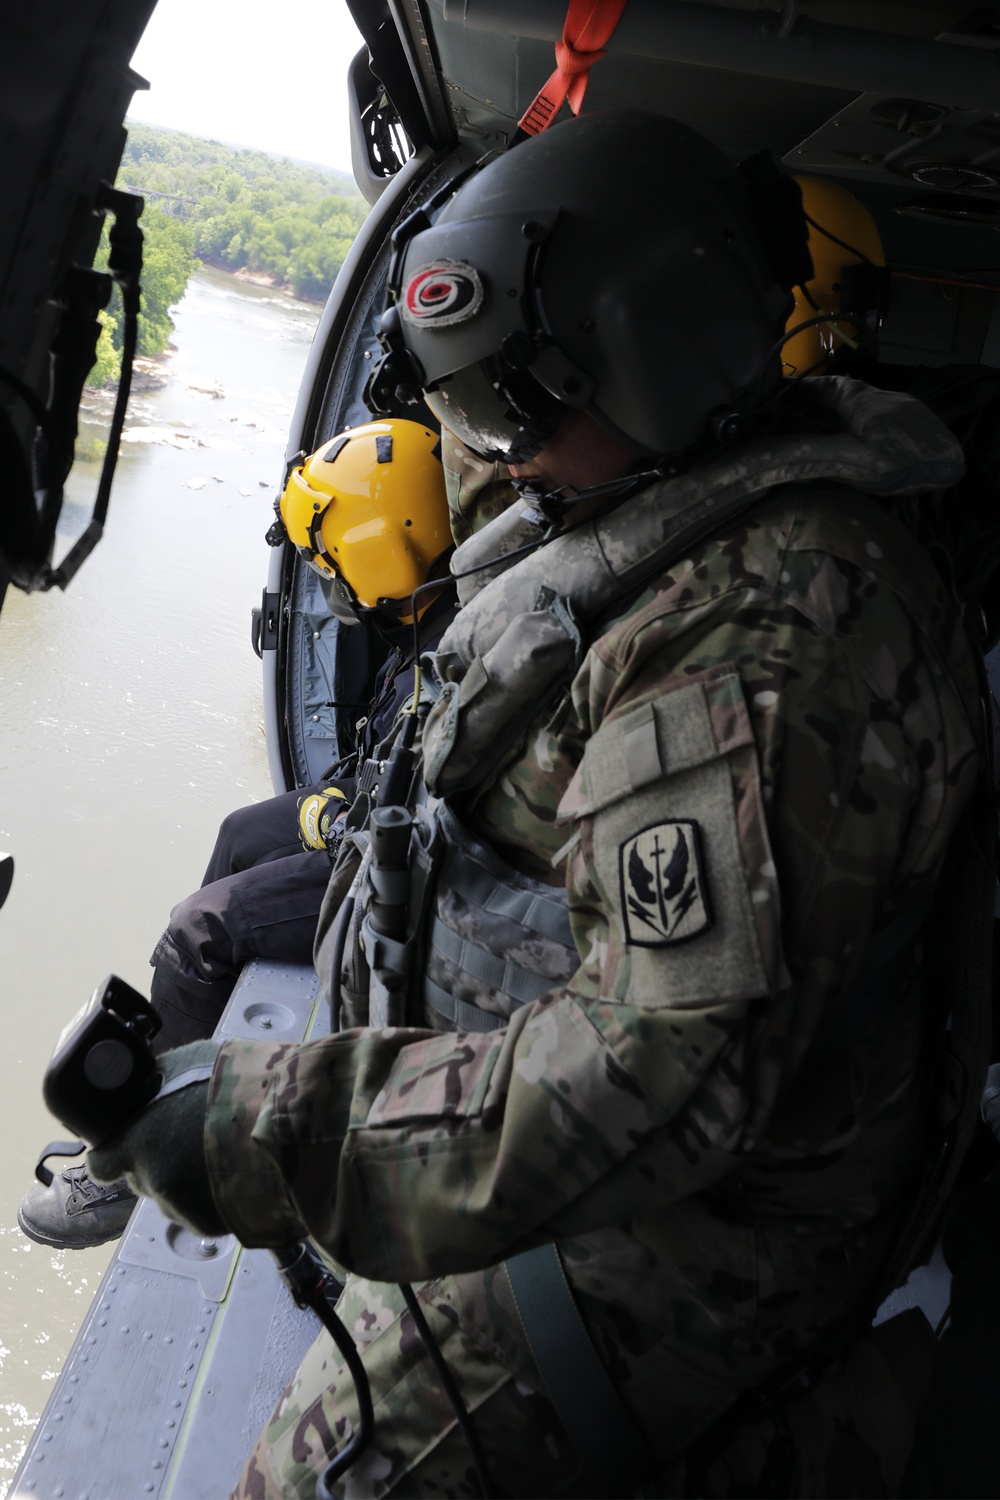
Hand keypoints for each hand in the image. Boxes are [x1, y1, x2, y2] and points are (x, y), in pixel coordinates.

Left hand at [88, 1039, 226, 1235]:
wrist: (289, 1118)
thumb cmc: (239, 1082)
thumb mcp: (189, 1063)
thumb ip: (158, 1086)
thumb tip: (148, 1088)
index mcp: (135, 1139)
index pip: (102, 1162)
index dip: (118, 1152)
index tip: (134, 1145)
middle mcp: (151, 1178)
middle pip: (141, 1178)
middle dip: (159, 1163)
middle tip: (191, 1141)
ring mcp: (179, 1207)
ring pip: (170, 1199)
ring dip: (186, 1183)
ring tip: (220, 1155)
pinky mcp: (208, 1224)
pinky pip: (200, 1213)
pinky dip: (213, 1199)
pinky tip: (234, 1174)